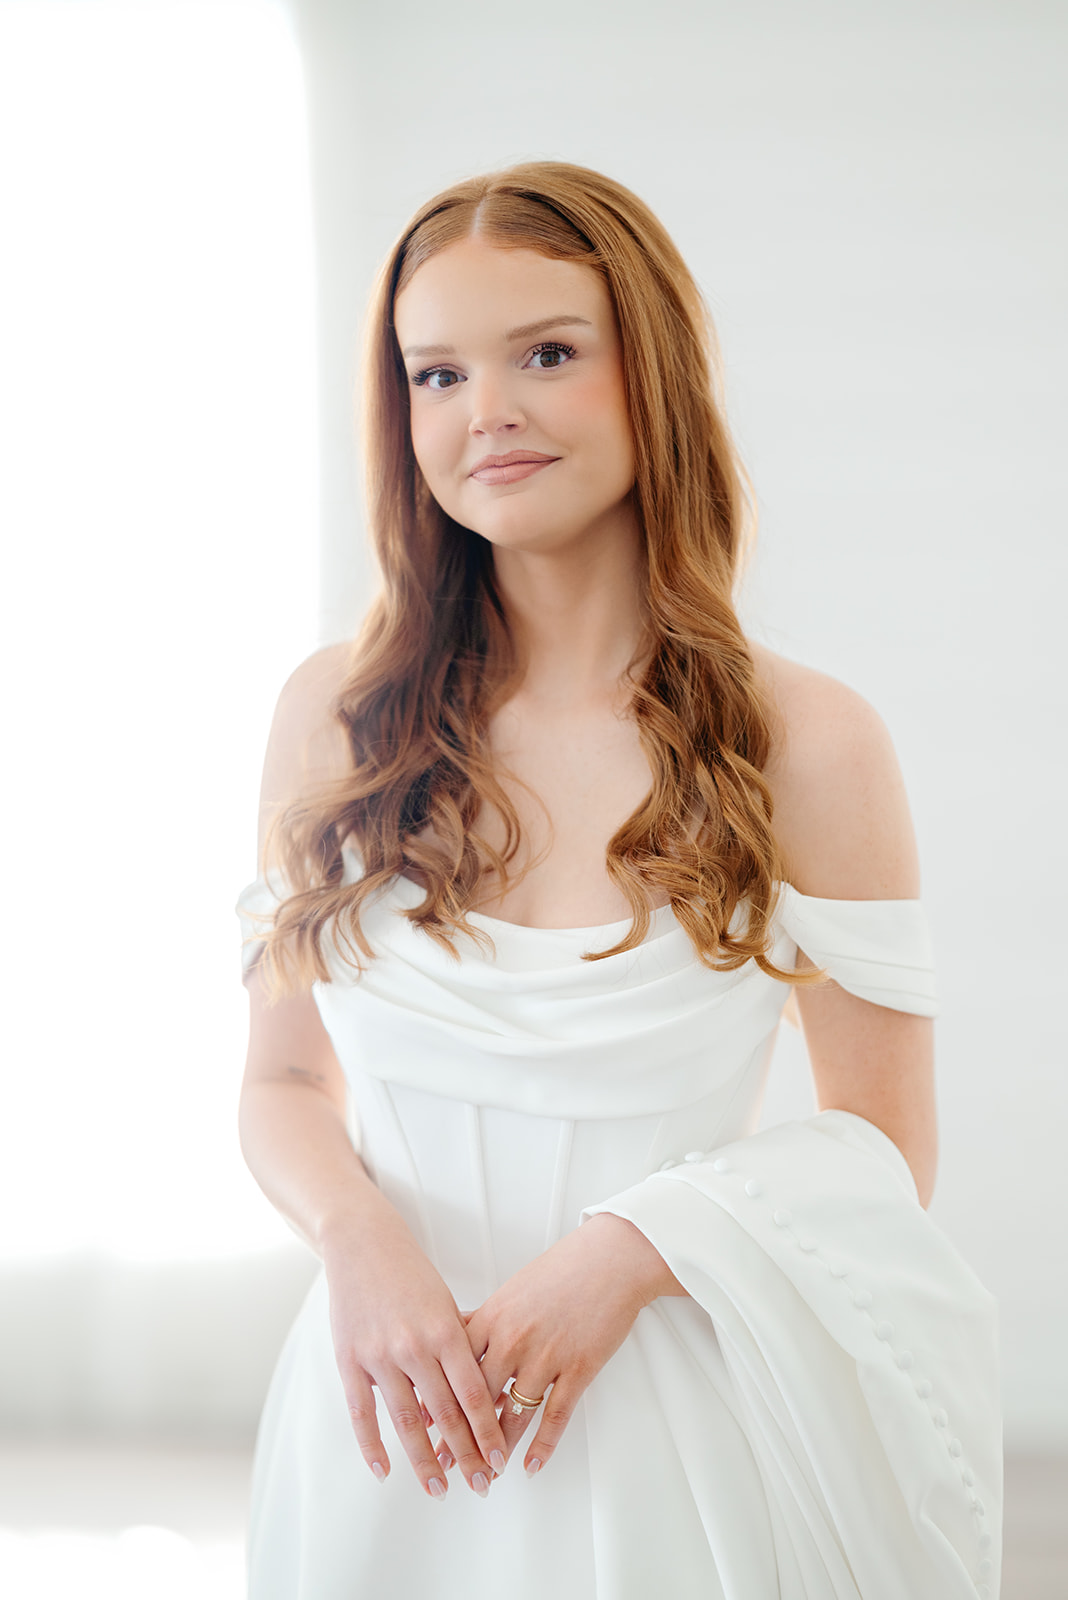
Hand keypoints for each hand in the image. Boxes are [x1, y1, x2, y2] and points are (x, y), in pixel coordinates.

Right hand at [322, 1199, 507, 1500]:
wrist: (362, 1242)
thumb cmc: (410, 1273)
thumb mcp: (445, 1303)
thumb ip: (461, 1345)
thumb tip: (485, 1388)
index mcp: (445, 1331)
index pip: (474, 1395)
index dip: (488, 1433)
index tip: (500, 1462)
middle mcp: (414, 1346)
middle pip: (445, 1415)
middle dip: (465, 1456)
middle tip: (480, 1487)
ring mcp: (380, 1355)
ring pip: (406, 1421)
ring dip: (425, 1461)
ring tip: (438, 1489)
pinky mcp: (349, 1359)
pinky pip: (362, 1412)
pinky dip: (372, 1446)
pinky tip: (384, 1472)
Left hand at [461, 1213, 686, 1477]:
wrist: (610, 1258)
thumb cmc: (561, 1270)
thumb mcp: (512, 1290)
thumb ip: (484, 1319)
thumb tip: (456, 1338)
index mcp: (493, 1317)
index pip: (455, 1368)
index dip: (438, 1401)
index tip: (424, 1427)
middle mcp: (513, 1339)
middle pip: (478, 1399)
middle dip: (462, 1436)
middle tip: (450, 1462)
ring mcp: (546, 1356)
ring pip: (513, 1414)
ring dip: (498, 1448)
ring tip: (486, 1472)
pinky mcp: (578, 1368)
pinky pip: (555, 1415)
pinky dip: (542, 1445)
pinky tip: (531, 1465)